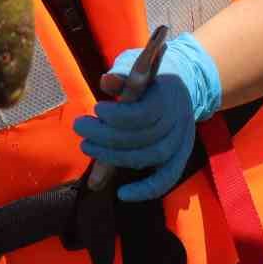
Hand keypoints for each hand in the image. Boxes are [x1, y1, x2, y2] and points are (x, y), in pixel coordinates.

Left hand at [72, 33, 221, 201]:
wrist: (182, 87)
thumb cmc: (152, 78)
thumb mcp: (139, 69)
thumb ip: (123, 76)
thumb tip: (106, 81)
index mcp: (168, 96)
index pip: (143, 114)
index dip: (117, 116)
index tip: (97, 109)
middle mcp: (178, 121)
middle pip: (143, 137)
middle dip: (106, 136)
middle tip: (80, 126)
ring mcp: (181, 141)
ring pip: (150, 157)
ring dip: (115, 158)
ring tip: (87, 146)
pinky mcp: (180, 157)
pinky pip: (166, 179)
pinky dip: (145, 190)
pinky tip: (121, 194)